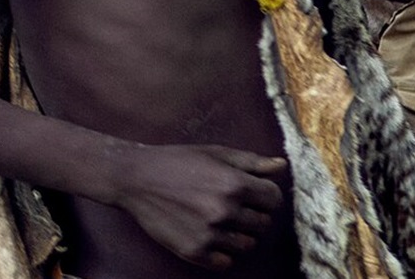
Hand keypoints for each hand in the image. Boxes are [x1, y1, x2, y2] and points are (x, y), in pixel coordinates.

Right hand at [117, 144, 285, 270]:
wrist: (134, 178)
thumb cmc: (176, 161)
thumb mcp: (213, 153)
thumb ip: (250, 161)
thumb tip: (280, 166)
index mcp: (233, 183)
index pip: (274, 199)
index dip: (265, 194)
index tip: (252, 192)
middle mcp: (225, 211)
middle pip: (263, 223)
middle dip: (252, 213)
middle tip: (230, 203)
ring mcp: (210, 234)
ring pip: (247, 244)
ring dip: (238, 233)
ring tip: (217, 218)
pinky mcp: (195, 251)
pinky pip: (226, 262)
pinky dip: (221, 251)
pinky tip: (206, 233)